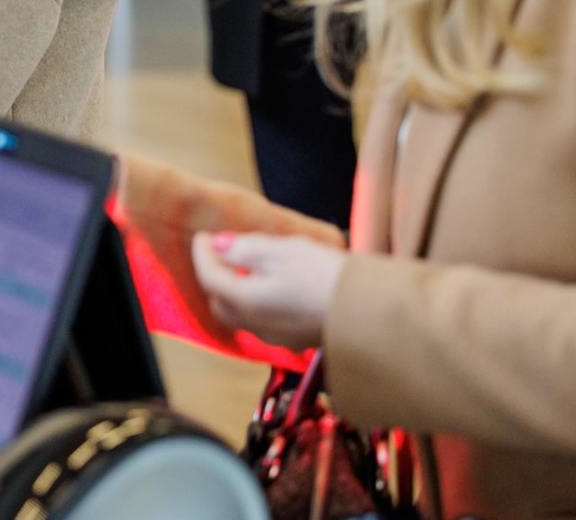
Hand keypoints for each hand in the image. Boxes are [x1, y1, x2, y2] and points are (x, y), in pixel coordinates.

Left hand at [191, 231, 346, 350]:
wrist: (373, 311)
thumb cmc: (328, 276)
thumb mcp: (283, 251)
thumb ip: (246, 249)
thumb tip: (219, 246)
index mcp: (247, 302)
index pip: (209, 278)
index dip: (202, 254)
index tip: (203, 236)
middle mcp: (256, 326)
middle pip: (219, 302)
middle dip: (213, 276)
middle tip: (218, 251)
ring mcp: (277, 337)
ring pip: (240, 316)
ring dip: (233, 291)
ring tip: (243, 265)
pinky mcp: (296, 340)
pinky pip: (262, 322)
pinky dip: (254, 302)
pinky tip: (269, 285)